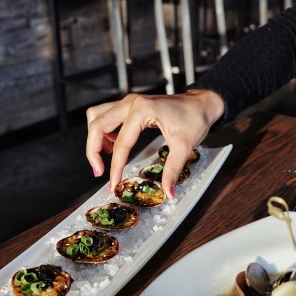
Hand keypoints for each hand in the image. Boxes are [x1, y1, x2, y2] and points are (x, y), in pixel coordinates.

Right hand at [86, 89, 224, 198]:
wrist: (202, 103)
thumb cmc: (195, 119)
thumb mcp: (184, 147)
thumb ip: (172, 170)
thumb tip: (168, 192)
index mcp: (142, 111)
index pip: (122, 143)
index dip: (115, 167)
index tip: (113, 183)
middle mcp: (131, 103)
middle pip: (97, 124)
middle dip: (93, 150)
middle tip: (99, 171)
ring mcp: (129, 102)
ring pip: (97, 116)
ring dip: (95, 137)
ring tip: (106, 156)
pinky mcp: (131, 105)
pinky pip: (106, 115)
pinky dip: (104, 131)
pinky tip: (115, 145)